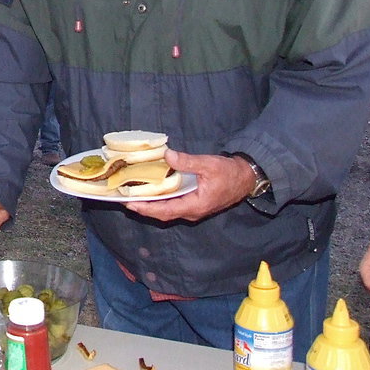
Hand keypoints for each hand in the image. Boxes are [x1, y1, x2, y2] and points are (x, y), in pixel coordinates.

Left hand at [122, 149, 252, 221]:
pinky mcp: (192, 203)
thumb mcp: (209, 164)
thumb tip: (168, 156)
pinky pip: (172, 205)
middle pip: (162, 213)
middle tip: (124, 198)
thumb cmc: (229, 173)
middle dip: (143, 208)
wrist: (245, 179)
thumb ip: (188, 162)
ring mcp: (192, 208)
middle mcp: (191, 211)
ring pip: (166, 210)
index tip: (130, 203)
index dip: (146, 208)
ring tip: (132, 195)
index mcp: (195, 205)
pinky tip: (149, 191)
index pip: (165, 211)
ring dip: (149, 204)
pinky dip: (159, 200)